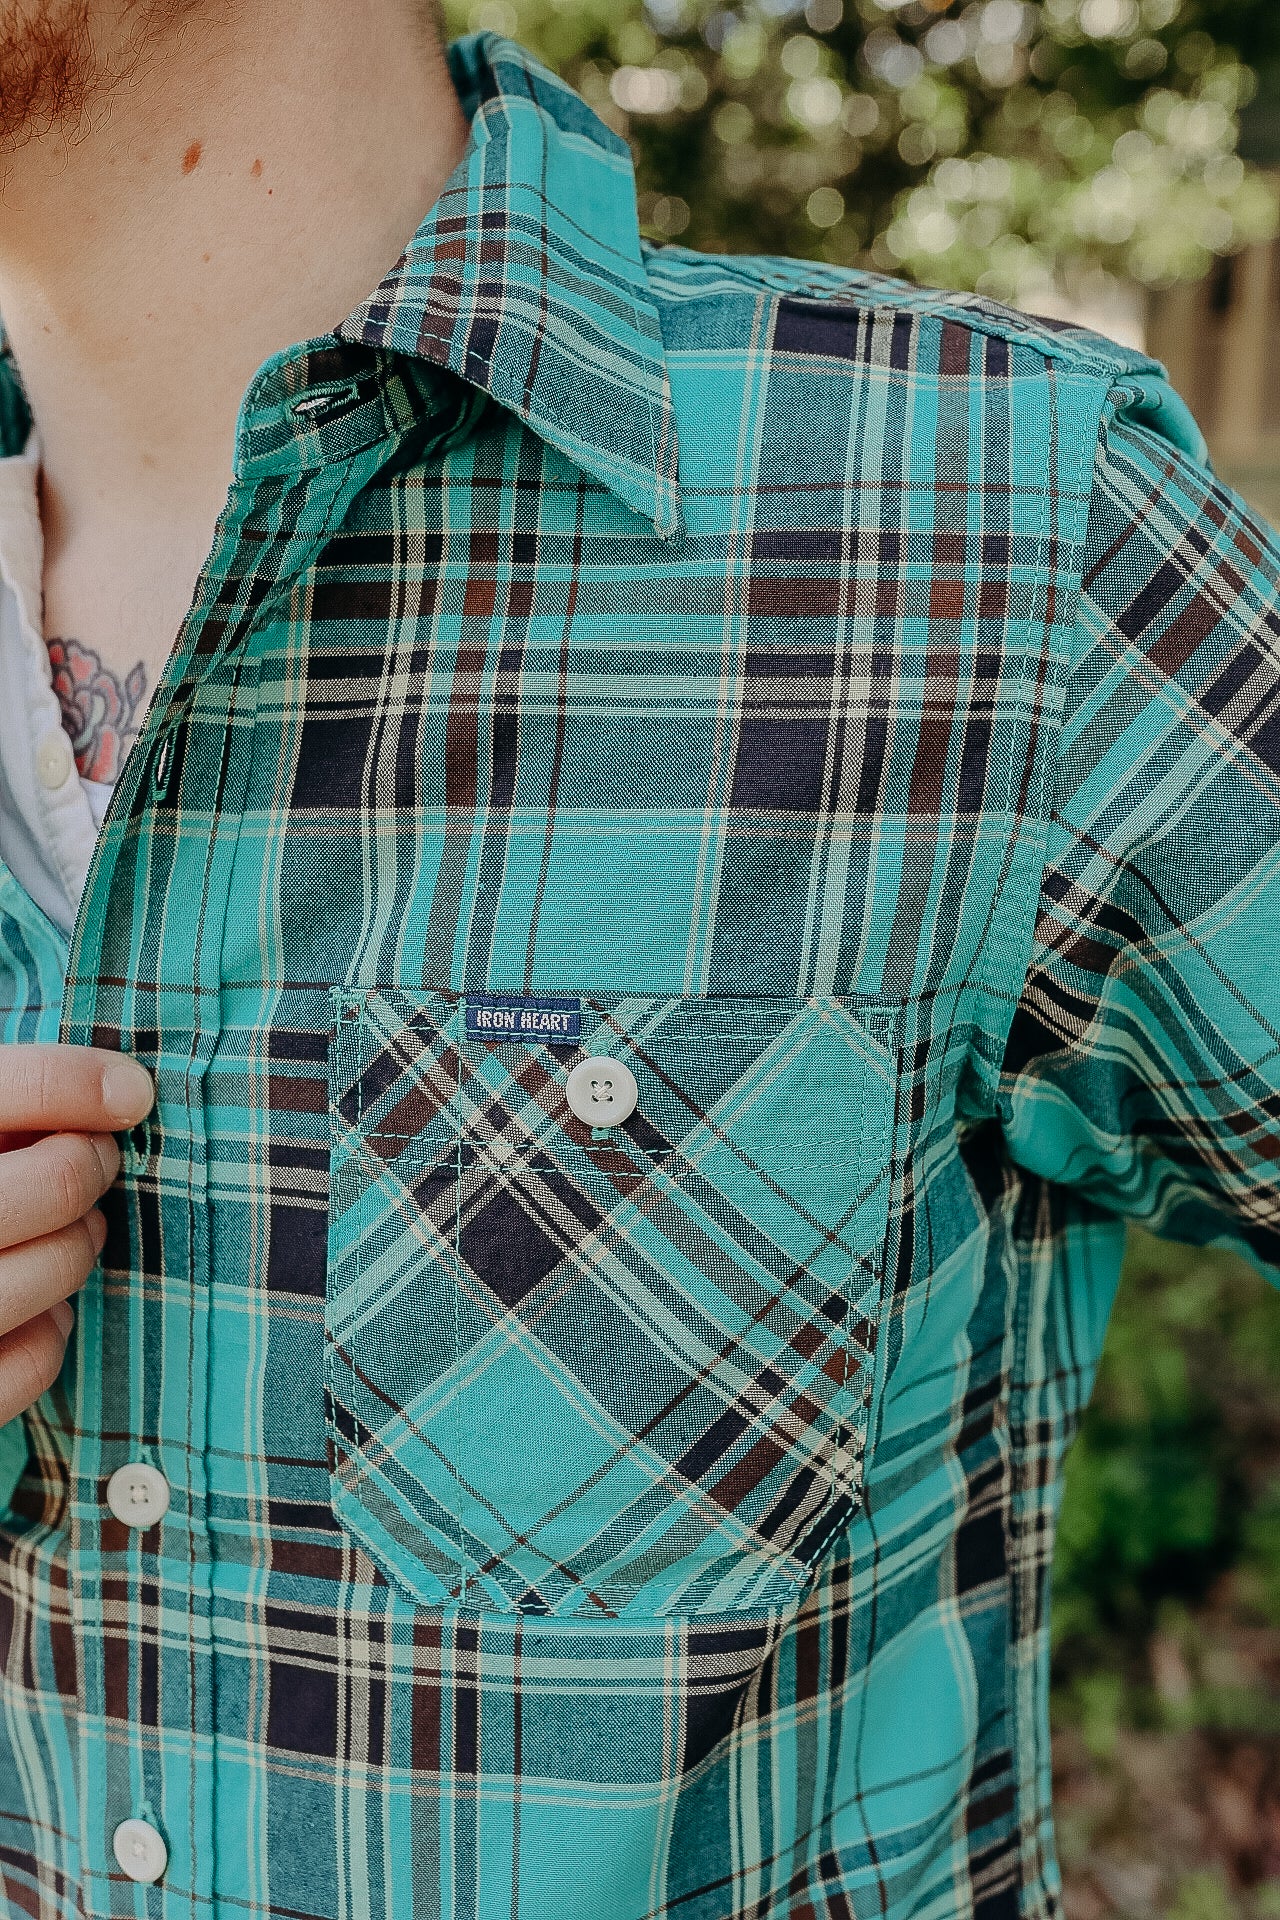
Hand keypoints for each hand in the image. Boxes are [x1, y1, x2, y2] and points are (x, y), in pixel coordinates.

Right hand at [0, 1045, 153, 1423]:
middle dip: (89, 1165)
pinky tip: (35, 1306)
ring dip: (79, 1243)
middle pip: (56, 1181)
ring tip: (65, 1229)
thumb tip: (120, 1092)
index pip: (7, 1090)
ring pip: (58, 1265)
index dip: (80, 1083)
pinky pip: (35, 1356)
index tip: (128, 1093)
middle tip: (90, 1159)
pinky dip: (52, 1329)